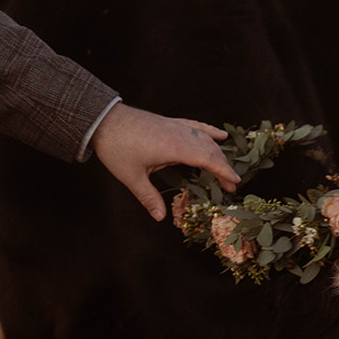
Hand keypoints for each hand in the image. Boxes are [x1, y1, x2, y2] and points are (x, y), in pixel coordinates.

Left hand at [92, 104, 239, 220]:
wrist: (104, 120)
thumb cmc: (116, 147)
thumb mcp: (132, 177)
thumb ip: (148, 197)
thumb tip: (160, 217)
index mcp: (174, 148)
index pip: (208, 159)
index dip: (224, 171)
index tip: (235, 182)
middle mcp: (180, 134)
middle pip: (211, 150)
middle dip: (224, 166)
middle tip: (231, 184)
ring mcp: (176, 126)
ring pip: (205, 138)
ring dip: (218, 152)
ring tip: (226, 166)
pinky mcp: (170, 122)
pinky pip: (196, 125)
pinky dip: (210, 130)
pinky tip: (220, 134)